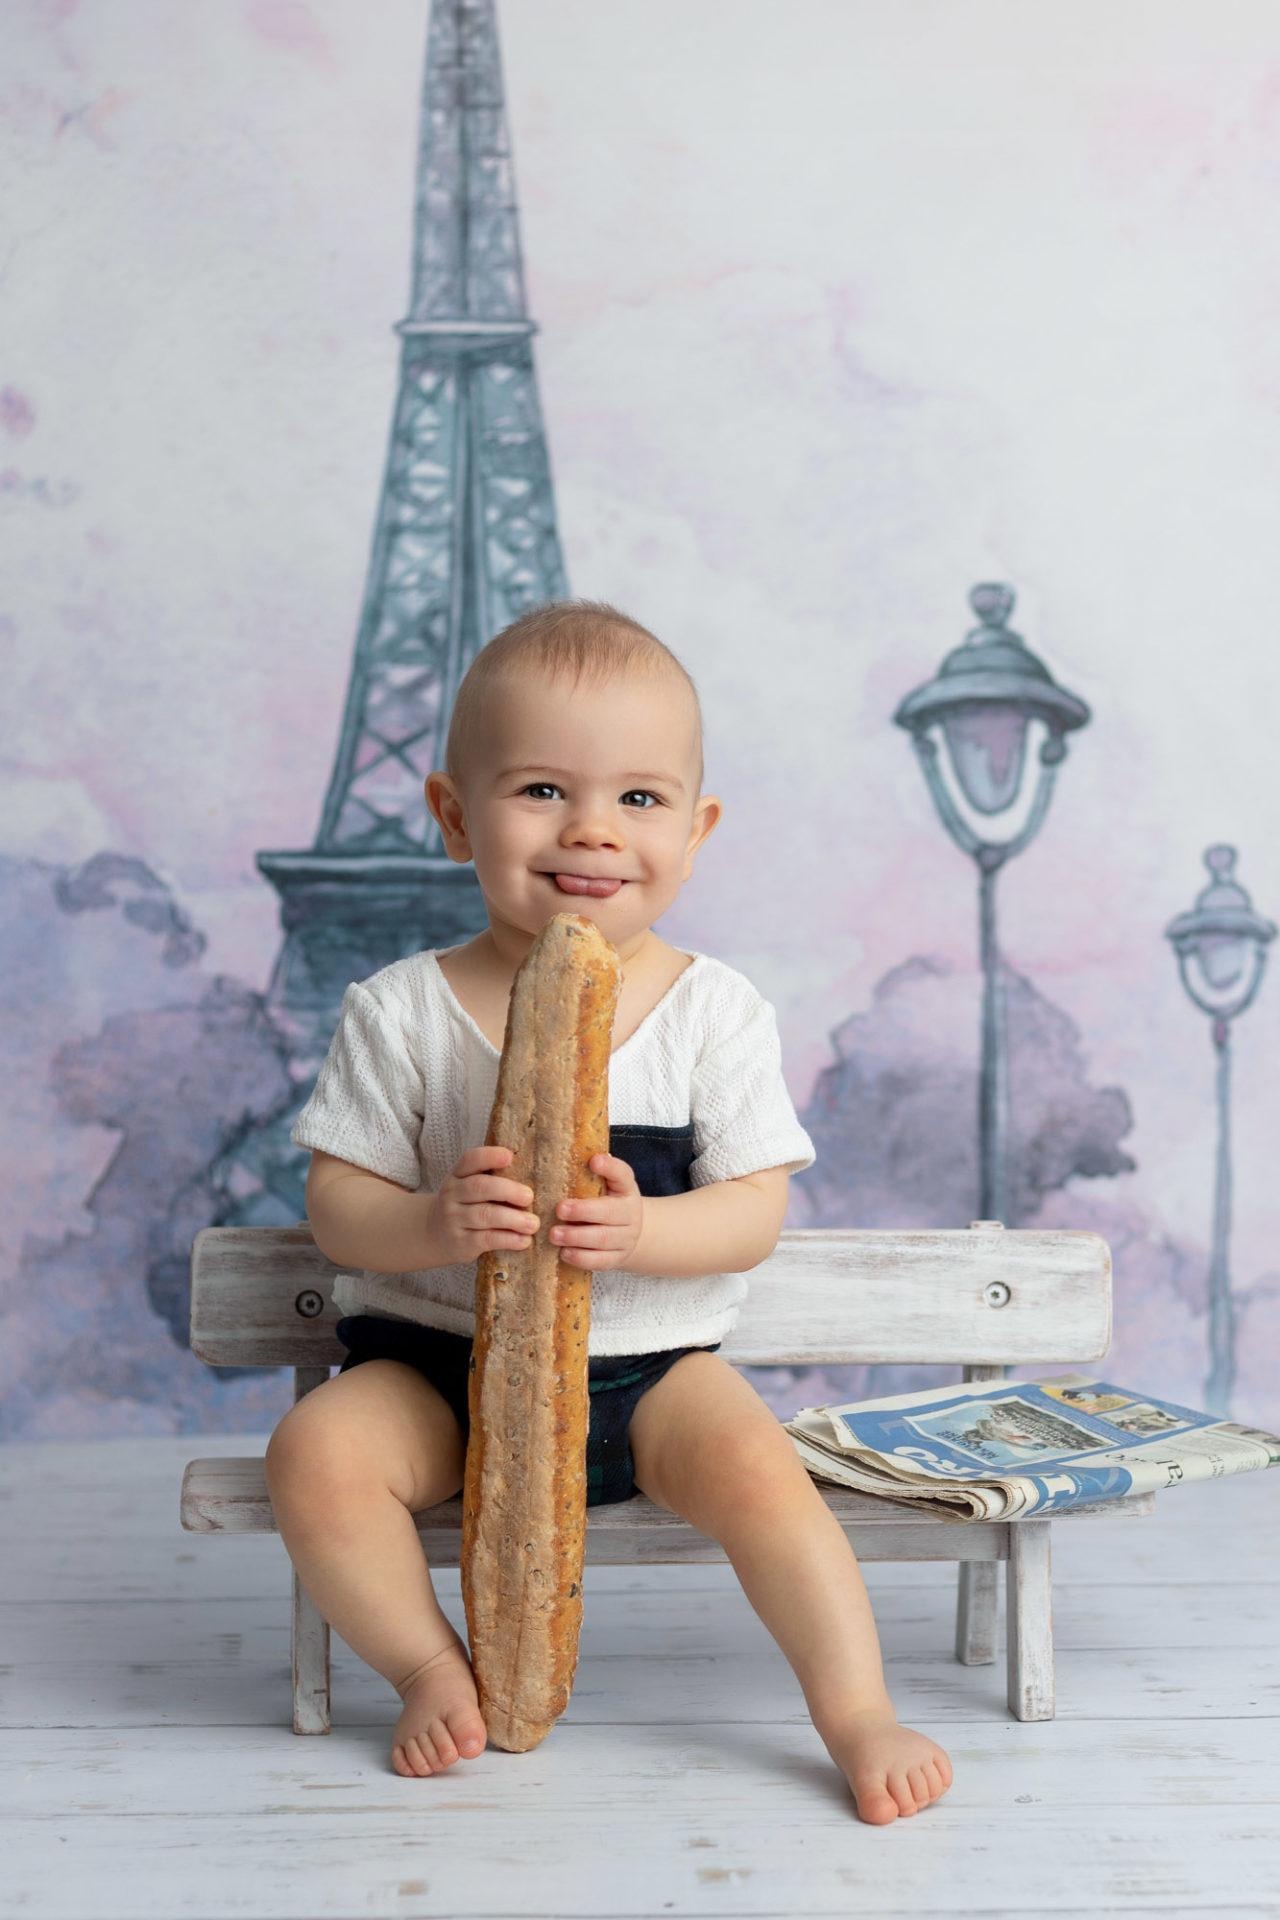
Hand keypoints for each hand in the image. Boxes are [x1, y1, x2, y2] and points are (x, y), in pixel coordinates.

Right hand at [425, 1144, 541, 1266]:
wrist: (434, 1234)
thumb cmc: (464, 1206)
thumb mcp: (468, 1186)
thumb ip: (491, 1179)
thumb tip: (533, 1175)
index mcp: (458, 1175)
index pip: (470, 1159)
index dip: (490, 1156)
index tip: (510, 1156)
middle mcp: (452, 1194)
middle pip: (480, 1187)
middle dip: (508, 1190)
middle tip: (529, 1197)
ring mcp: (455, 1219)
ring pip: (485, 1215)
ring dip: (513, 1219)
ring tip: (533, 1223)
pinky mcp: (461, 1242)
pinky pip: (487, 1239)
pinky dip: (508, 1239)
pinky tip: (524, 1240)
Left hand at [549, 1152, 644, 1272]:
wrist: (630, 1232)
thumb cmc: (608, 1202)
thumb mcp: (606, 1185)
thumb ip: (590, 1174)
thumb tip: (563, 1154)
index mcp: (625, 1188)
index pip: (623, 1174)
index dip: (610, 1167)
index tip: (594, 1160)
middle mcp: (630, 1213)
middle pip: (611, 1212)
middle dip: (584, 1211)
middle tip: (559, 1209)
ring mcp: (626, 1238)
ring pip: (604, 1239)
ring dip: (577, 1237)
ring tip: (554, 1234)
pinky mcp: (617, 1258)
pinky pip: (601, 1261)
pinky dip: (582, 1258)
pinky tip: (564, 1253)